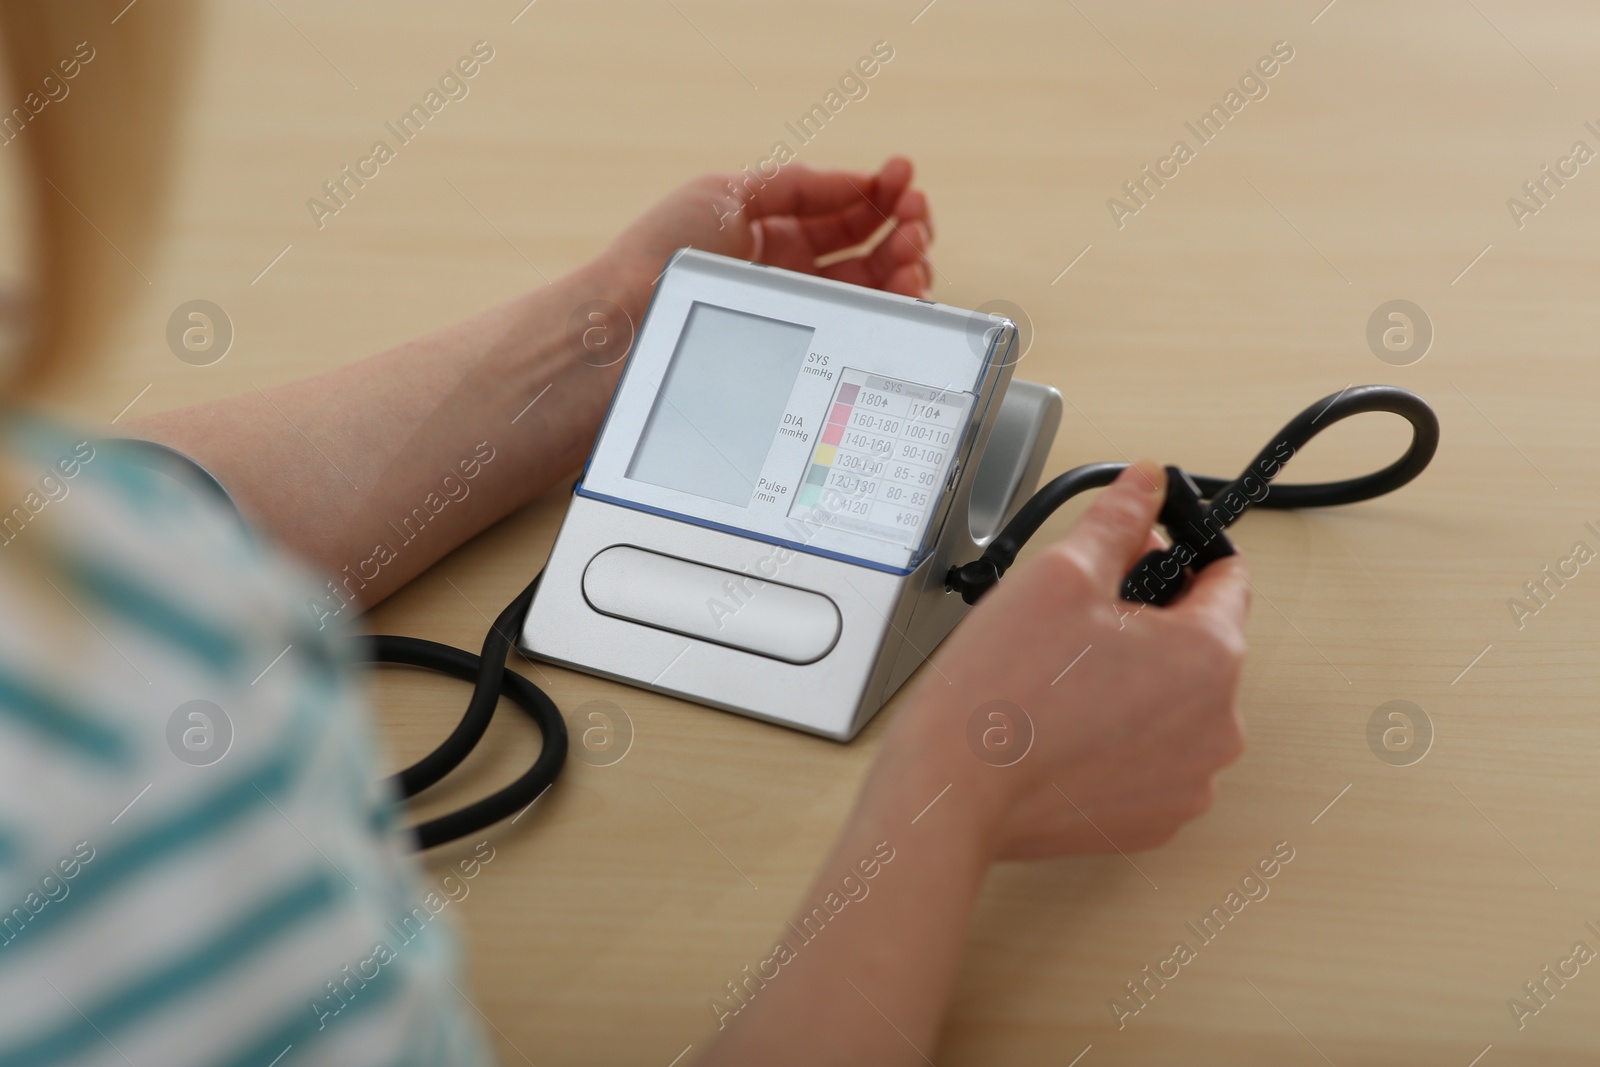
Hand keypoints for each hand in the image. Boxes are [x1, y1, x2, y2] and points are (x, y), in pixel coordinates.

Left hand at [598, 156, 933, 317]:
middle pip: (873, 252)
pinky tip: (908, 287)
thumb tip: (860, 182)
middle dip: (906, 227)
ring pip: (878, 292)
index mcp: (773, 237)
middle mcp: (793, 279)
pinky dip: (898, 307)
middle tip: (916, 218)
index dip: (881, 192)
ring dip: (910, 263)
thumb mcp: (725, 193)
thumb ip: (795, 183)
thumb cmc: (661, 255)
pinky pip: (866, 332)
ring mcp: (802, 318)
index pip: (846, 213)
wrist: (631, 325)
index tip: (904, 176)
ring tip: (914, 251)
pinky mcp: (806, 356)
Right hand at [889, 462, 1251, 859]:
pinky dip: (1118, 740)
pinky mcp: (1153, 820)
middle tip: (1077, 624)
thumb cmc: (1001, 693)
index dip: (1175, 555)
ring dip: (1135, 683)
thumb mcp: (1059, 573)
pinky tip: (1065, 728)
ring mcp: (1188, 781)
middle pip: (1200, 644)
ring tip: (1064, 681)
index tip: (1136, 557)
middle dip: (1148, 624)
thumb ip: (1118, 520)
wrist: (951, 792)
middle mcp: (1217, 727)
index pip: (1228, 577)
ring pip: (1174, 704)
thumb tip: (1146, 483)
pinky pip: (1152, 759)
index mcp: (1210, 657)